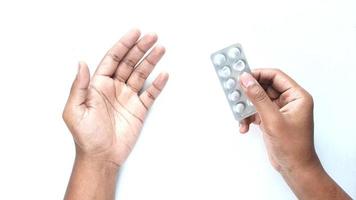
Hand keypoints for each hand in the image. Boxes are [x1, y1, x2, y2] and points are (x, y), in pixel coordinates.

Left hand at [63, 29, 168, 166]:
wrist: (101, 157)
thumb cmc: (85, 136)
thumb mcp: (75, 110)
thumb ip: (79, 86)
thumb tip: (81, 64)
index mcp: (98, 85)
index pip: (113, 59)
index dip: (123, 45)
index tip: (134, 34)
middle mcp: (114, 88)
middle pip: (129, 63)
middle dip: (141, 49)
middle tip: (152, 37)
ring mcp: (128, 98)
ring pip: (141, 74)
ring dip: (151, 62)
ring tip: (160, 49)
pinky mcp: (139, 109)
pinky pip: (150, 94)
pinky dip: (157, 84)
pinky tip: (163, 75)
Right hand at [238, 69, 350, 198]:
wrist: (294, 168)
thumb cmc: (293, 147)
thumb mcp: (272, 119)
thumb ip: (258, 97)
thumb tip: (247, 80)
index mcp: (297, 96)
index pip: (276, 76)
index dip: (258, 74)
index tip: (242, 76)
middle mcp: (289, 101)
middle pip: (265, 87)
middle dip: (250, 93)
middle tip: (235, 93)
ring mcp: (280, 111)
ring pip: (259, 100)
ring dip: (247, 108)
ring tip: (239, 115)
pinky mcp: (272, 119)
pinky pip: (257, 112)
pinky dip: (249, 118)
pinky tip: (244, 126)